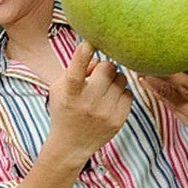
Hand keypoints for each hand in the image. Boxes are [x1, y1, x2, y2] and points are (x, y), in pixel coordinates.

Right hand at [47, 41, 132, 165]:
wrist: (71, 144)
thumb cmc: (64, 109)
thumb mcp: (58, 89)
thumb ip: (74, 69)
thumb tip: (97, 58)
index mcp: (69, 94)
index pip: (76, 72)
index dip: (82, 56)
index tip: (88, 42)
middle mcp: (87, 103)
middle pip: (107, 67)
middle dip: (104, 66)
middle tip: (99, 74)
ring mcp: (105, 112)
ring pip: (121, 78)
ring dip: (114, 79)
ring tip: (104, 89)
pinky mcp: (118, 120)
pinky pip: (129, 93)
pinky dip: (121, 93)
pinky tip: (110, 100)